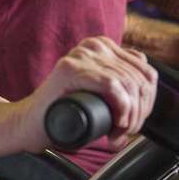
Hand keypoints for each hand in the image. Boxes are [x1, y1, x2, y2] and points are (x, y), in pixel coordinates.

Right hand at [19, 37, 157, 150]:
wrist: (30, 123)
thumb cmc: (65, 112)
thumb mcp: (99, 92)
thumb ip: (119, 82)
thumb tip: (147, 89)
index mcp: (104, 47)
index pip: (146, 71)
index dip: (148, 101)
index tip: (136, 122)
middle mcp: (95, 46)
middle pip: (139, 79)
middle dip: (140, 113)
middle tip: (125, 132)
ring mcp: (82, 55)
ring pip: (129, 84)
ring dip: (131, 116)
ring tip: (118, 133)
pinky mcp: (72, 69)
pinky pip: (112, 85)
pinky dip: (122, 108)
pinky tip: (117, 123)